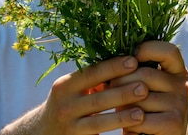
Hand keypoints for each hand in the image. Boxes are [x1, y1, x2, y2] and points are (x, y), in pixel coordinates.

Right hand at [31, 55, 149, 134]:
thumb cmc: (67, 103)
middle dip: (122, 93)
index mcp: (65, 86)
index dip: (113, 67)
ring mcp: (70, 126)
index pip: (92, 74)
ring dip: (121, 117)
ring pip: (98, 122)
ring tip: (141, 113)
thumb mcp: (72, 88)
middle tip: (144, 87)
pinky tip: (130, 131)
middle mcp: (65, 106)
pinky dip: (115, 133)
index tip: (133, 60)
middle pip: (97, 99)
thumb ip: (92, 78)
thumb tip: (125, 62)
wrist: (43, 132)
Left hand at [111, 41, 187, 134]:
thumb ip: (136, 70)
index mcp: (177, 71)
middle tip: (109, 87)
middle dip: (121, 80)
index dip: (148, 49)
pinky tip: (126, 122)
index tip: (130, 57)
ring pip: (141, 97)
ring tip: (117, 106)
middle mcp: (183, 86)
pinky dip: (128, 121)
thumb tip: (109, 57)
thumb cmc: (146, 107)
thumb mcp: (145, 85)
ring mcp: (180, 105)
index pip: (168, 51)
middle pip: (146, 74)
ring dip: (122, 103)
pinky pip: (141, 118)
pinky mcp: (174, 124)